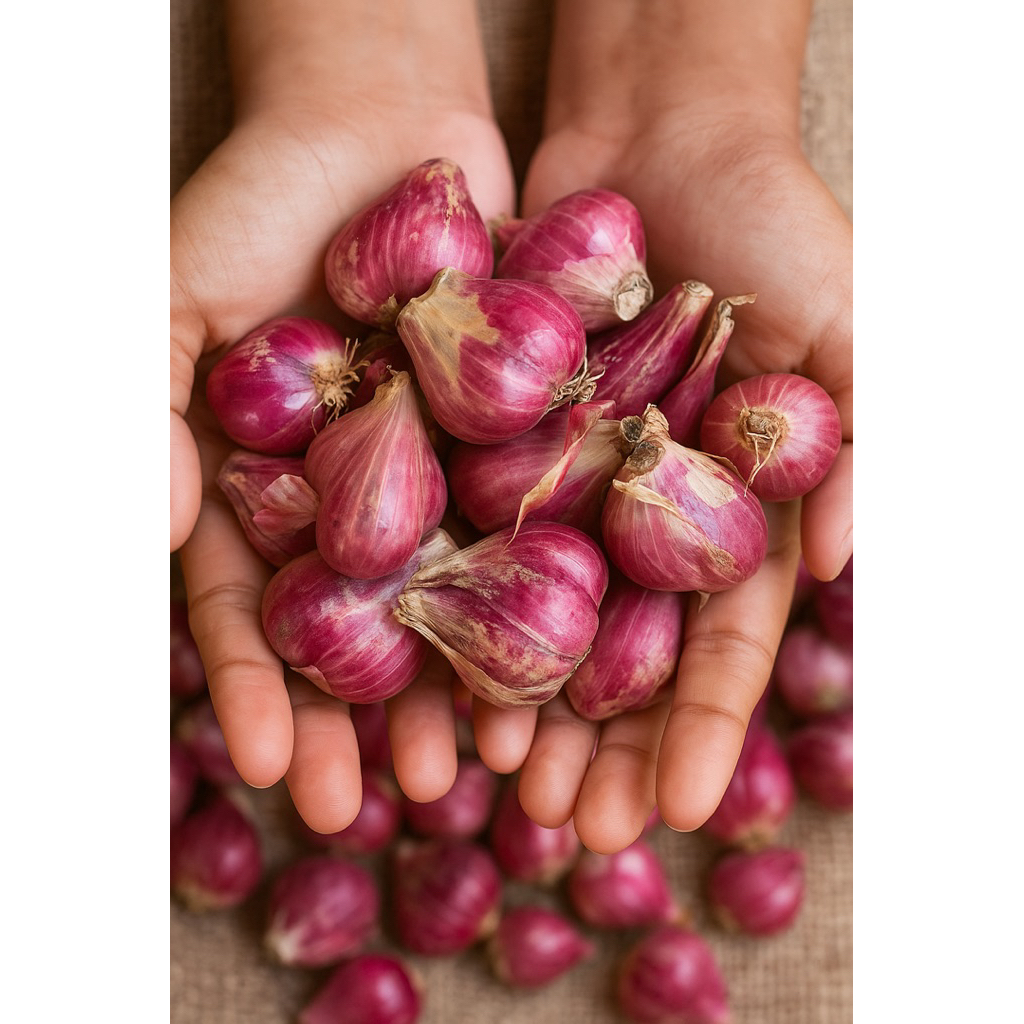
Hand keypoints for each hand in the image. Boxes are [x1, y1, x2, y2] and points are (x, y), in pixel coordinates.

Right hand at [171, 0, 515, 833]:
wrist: (378, 123)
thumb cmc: (256, 205)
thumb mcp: (169, 297)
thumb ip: (135, 410)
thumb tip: (148, 529)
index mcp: (265, 495)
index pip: (249, 610)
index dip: (250, 685)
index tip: (264, 765)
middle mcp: (356, 505)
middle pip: (358, 632)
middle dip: (360, 722)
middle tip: (374, 805)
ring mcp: (445, 480)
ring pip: (457, 603)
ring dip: (464, 689)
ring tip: (483, 772)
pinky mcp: (529, 442)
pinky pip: (545, 530)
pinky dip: (557, 597)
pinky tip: (573, 669)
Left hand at [505, 0, 851, 852]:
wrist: (660, 131)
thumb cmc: (773, 221)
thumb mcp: (847, 323)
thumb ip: (858, 442)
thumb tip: (854, 562)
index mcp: (732, 513)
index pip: (726, 641)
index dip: (707, 726)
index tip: (679, 810)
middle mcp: (644, 515)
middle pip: (622, 652)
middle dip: (600, 745)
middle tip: (565, 830)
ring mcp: (567, 481)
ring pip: (535, 610)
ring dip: (517, 701)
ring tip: (488, 785)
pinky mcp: (493, 435)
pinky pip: (468, 526)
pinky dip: (448, 597)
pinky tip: (423, 670)